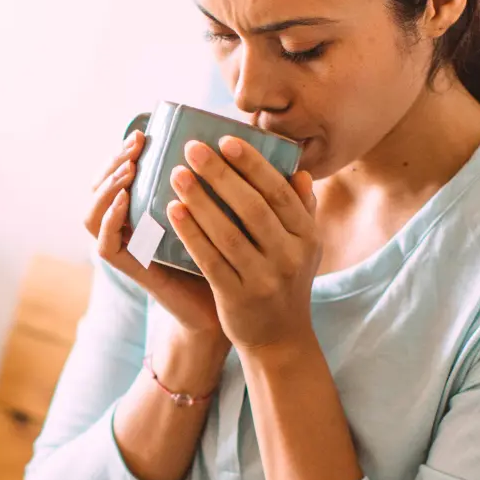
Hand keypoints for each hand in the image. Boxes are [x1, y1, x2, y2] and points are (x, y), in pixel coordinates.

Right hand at [86, 129, 226, 342]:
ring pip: (93, 214)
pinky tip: (125, 201)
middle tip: (136, 144)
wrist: (229, 305)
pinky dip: (109, 221)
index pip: (117, 175)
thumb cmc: (227, 253)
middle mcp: (128, 227)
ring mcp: (126, 249)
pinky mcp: (131, 270)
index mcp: (144, 209)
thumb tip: (231, 137)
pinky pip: (105, 245)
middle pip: (99, 188)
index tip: (144, 132)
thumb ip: (213, 182)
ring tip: (129, 170)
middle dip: (114, 161)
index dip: (123, 152)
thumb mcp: (218, 209)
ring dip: (107, 187)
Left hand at [165, 135, 320, 352]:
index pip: (279, 192)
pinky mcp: (237, 298)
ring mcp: (264, 279)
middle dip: (220, 174)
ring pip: (228, 233)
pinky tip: (173, 212)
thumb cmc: (286, 282)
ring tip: (176, 175)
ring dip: (200, 201)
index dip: (253, 164)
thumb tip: (298, 170)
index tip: (226, 140)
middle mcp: (289, 256)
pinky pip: (210, 260)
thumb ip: (302, 209)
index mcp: (306, 236)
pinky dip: (191, 234)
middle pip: (252, 207)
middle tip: (192, 148)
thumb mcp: (305, 248)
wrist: (280, 339)